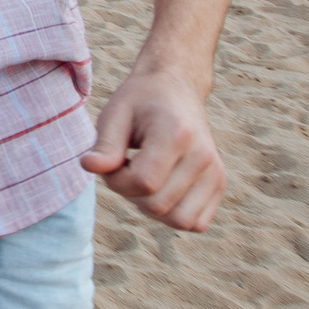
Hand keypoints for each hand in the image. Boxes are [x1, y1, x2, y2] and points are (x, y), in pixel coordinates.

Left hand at [79, 65, 223, 230]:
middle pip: (158, 205)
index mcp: (177, 133)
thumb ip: (104, 145)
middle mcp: (203, 155)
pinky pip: (196, 222)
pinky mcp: (219, 184)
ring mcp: (216, 172)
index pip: (143, 182)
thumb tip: (89, 167)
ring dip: (150, 207)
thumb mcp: (114, 114)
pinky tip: (161, 188)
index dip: (116, 180)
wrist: (175, 86)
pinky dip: (173, 214)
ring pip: (179, 220)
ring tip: (143, 177)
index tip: (111, 161)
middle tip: (124, 166)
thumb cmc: (140, 101)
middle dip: (130, 193)